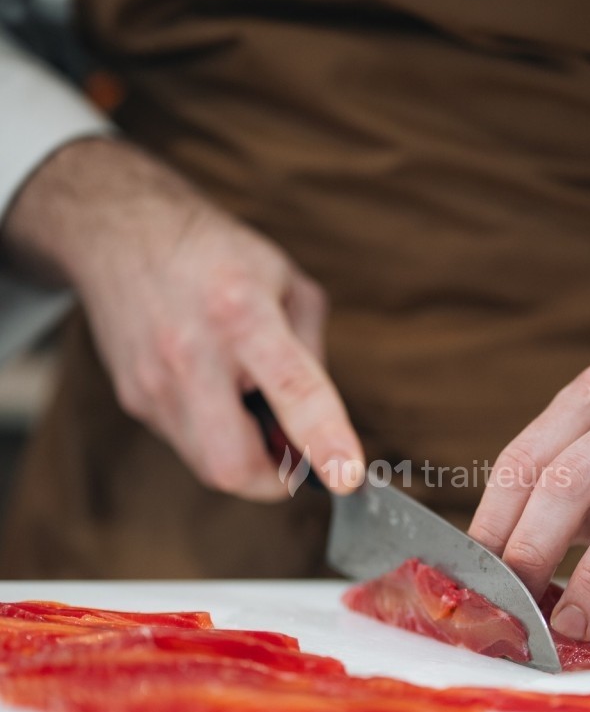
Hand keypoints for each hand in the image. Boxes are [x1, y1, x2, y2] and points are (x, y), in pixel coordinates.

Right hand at [0, 136, 363, 499]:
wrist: (121, 232)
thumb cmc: (215, 256)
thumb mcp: (288, 283)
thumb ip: (312, 355)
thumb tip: (323, 425)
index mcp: (242, 312)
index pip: (291, 389)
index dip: (322, 439)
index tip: (346, 476)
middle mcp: (190, 354)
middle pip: (231, 464)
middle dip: (273, 479)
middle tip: (294, 454)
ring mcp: (154, 383)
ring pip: (208, 464)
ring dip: (243, 454)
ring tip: (248, 404)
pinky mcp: (134, 400)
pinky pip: (187, 444)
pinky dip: (214, 435)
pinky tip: (214, 391)